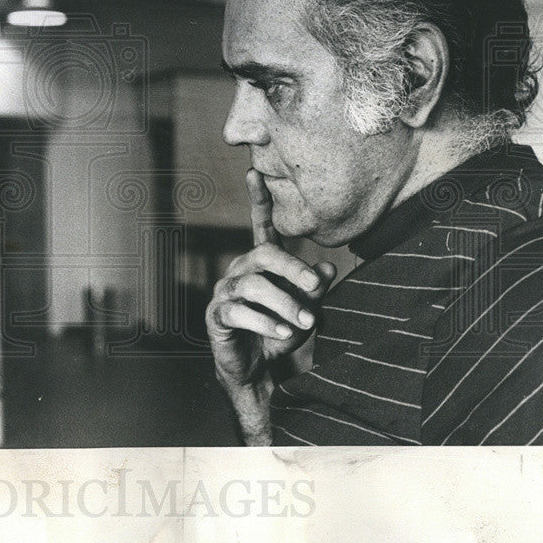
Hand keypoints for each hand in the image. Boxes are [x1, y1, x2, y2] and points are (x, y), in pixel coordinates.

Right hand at [206, 170, 336, 436]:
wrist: (259, 371)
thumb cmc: (281, 333)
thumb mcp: (306, 310)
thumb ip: (314, 289)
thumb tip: (326, 269)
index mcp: (261, 264)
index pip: (260, 227)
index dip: (258, 200)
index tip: (254, 171)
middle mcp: (239, 271)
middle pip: (263, 256)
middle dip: (292, 270)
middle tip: (315, 290)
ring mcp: (225, 293)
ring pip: (253, 286)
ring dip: (284, 305)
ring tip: (305, 323)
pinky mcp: (216, 316)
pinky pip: (239, 312)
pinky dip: (266, 324)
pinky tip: (283, 335)